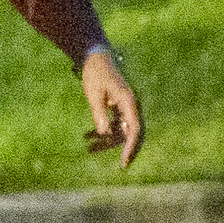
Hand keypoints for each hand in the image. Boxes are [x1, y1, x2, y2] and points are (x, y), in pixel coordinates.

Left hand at [81, 47, 144, 167]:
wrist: (95, 56)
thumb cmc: (95, 72)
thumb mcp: (94, 93)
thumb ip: (99, 113)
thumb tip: (105, 133)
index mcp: (128, 100)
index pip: (134, 129)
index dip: (131, 146)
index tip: (125, 160)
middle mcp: (130, 104)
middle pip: (133, 132)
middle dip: (127, 149)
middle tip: (122, 166)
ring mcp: (125, 105)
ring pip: (122, 129)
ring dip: (109, 140)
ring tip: (90, 149)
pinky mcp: (118, 105)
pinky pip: (115, 123)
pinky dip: (104, 131)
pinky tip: (89, 137)